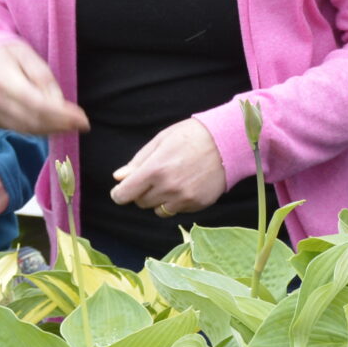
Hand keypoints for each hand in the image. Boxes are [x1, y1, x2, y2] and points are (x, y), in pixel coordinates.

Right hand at [0, 39, 87, 136]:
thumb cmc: (5, 52)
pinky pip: (17, 129)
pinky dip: (37, 128)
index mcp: (2, 80)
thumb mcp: (27, 54)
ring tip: (71, 124)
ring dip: (51, 129)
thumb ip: (43, 78)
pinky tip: (51, 123)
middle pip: (33, 121)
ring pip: (26, 129)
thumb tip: (59, 105)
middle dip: (61, 125)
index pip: (37, 106)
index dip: (62, 116)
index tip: (83, 121)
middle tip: (82, 124)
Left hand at [110, 120, 229, 216]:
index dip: (119, 193)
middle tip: (155, 176)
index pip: (124, 194)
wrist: (228, 141)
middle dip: (142, 192)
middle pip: (140, 202)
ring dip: (158, 199)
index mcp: (154, 169)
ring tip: (172, 180)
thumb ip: (138, 161)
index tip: (122, 190)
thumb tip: (119, 178)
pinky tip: (186, 184)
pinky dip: (176, 201)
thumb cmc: (191, 136)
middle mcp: (167, 187)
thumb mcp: (161, 140)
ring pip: (157, 209)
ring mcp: (183, 198)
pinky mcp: (196, 204)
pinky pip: (176, 210)